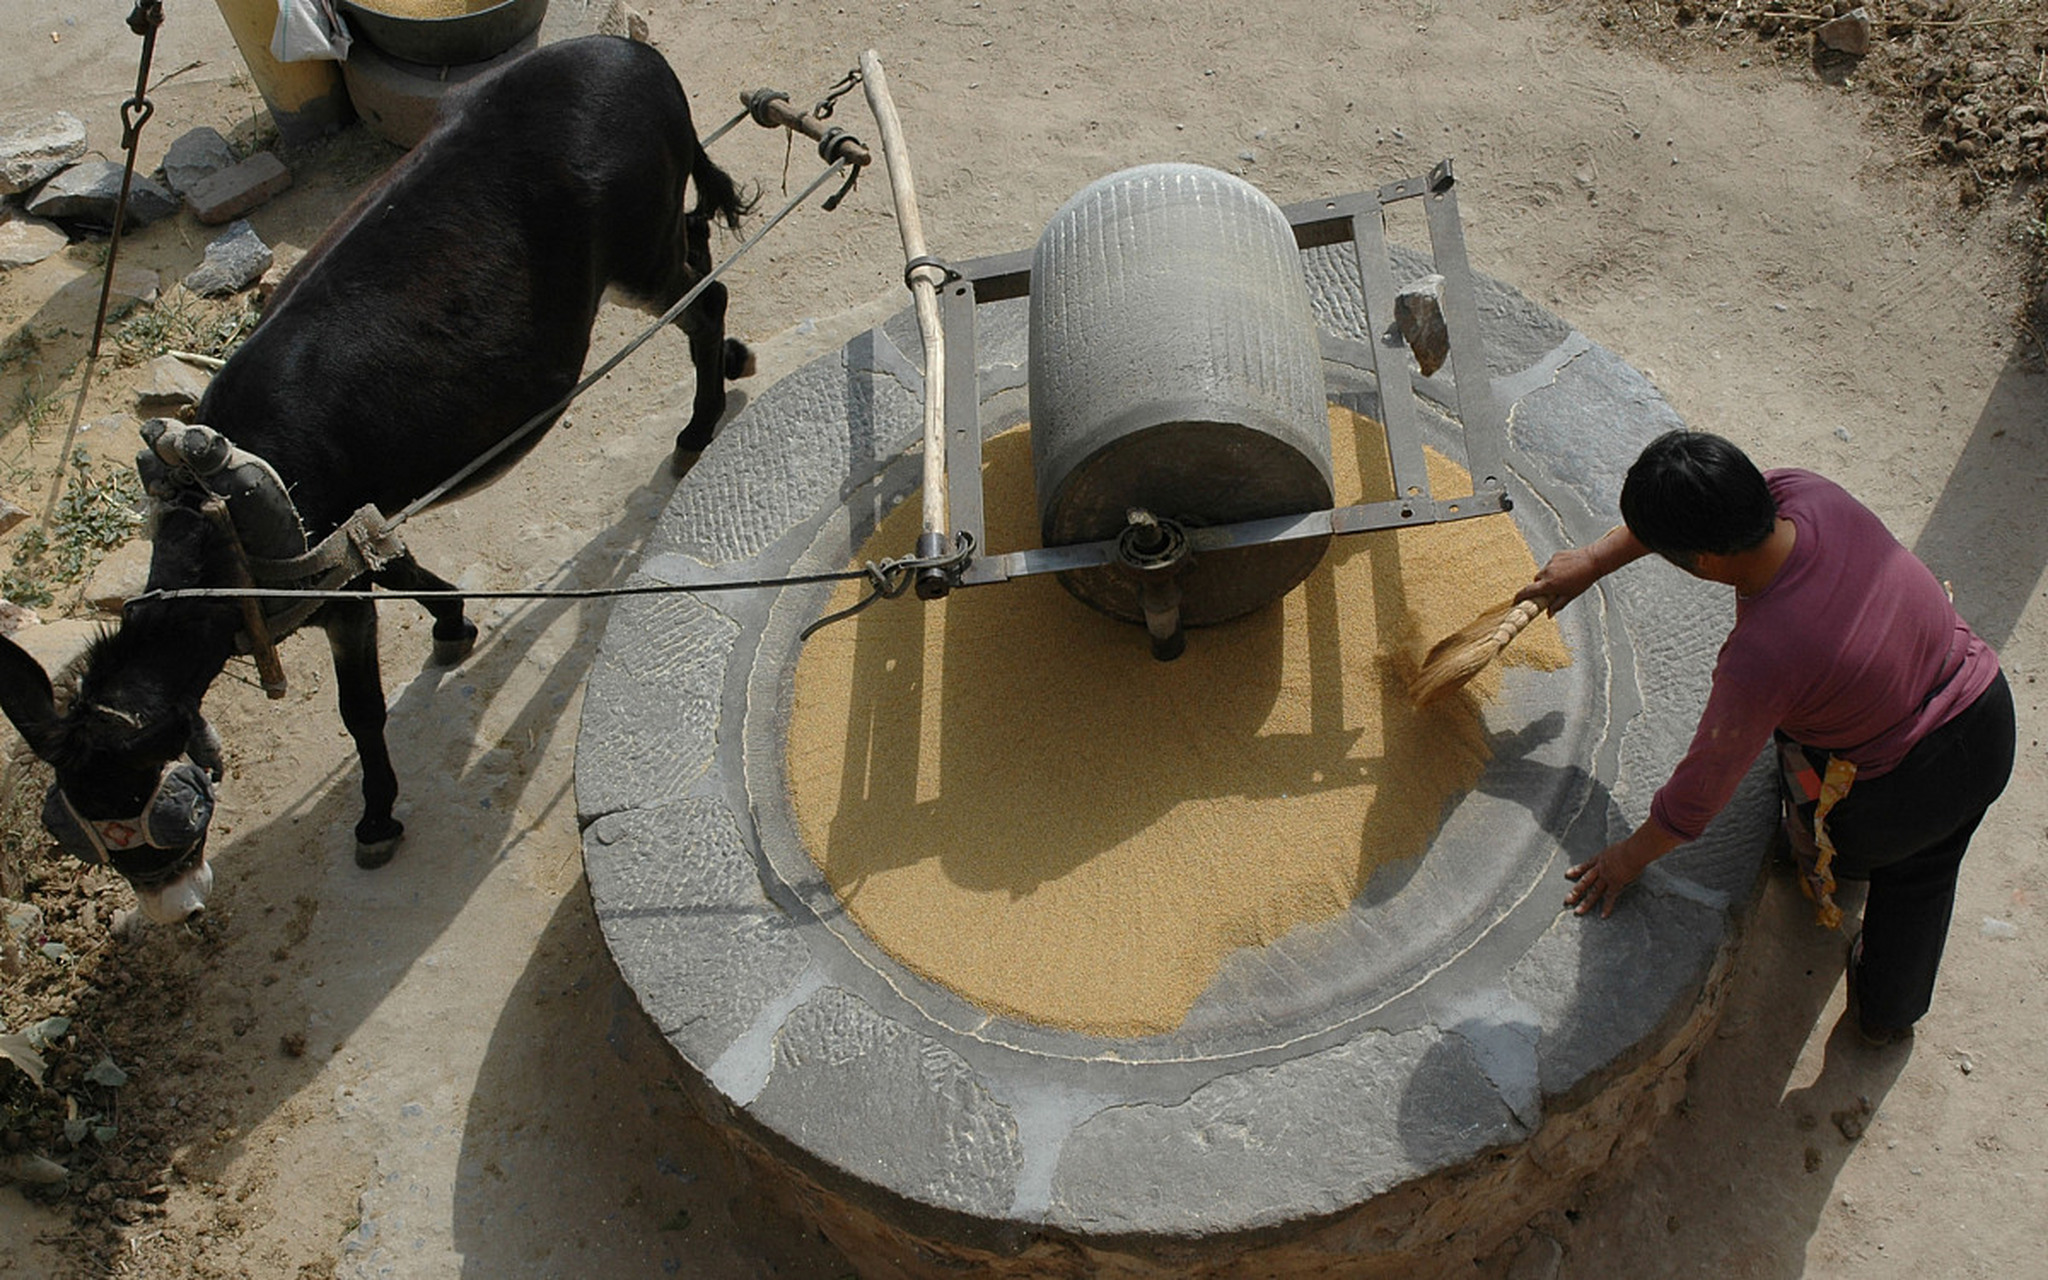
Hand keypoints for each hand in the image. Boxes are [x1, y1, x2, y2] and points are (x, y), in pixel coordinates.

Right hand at [1518, 525, 1649, 614]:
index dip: (1519, 596)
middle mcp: (1547, 573)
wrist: (1593, 560)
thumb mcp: (1570, 596)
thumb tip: (1549, 614)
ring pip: (1544, 573)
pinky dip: (1555, 568)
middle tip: (1551, 590)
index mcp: (1549, 584)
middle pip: (1536, 581)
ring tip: (1563, 578)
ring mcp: (1551, 563)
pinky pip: (1551, 564)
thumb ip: (1557, 605)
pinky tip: (1567, 570)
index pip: (1528, 591)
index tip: (1515, 600)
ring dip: (1548, 577)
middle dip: (1540, 586)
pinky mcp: (1556, 555)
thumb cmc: (1583, 579)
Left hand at [1564, 826, 1675, 916]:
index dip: (1577, 870)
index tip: (1568, 874)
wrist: (1633, 849)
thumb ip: (1623, 849)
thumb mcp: (1623, 845)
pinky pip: (1610, 897)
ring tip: (1578, 911)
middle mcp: (1601, 868)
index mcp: (1602, 857)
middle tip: (1566, 900)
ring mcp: (1607, 877)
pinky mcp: (1616, 883)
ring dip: (1585, 902)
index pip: (1587, 865)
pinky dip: (1607, 907)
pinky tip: (1603, 916)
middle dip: (1575, 891)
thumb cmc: (1632, 844)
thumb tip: (1631, 846)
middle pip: (1585, 881)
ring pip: (1594, 892)